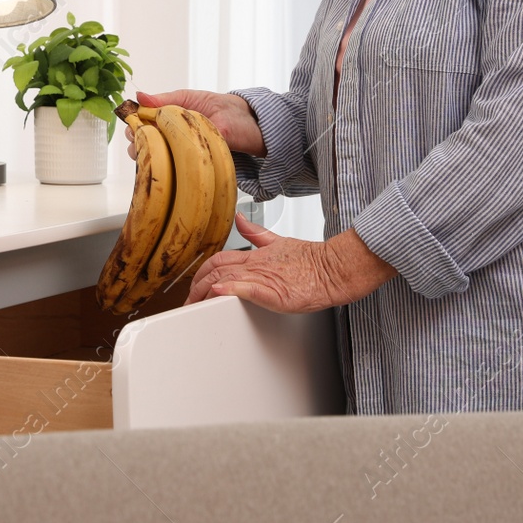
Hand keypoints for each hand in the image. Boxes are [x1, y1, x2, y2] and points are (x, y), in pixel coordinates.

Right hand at [122, 89, 266, 160]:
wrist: (259, 128)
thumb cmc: (230, 112)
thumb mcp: (196, 100)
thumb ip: (168, 100)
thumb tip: (140, 97)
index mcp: (171, 121)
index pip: (141, 127)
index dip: (135, 128)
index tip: (135, 128)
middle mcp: (175, 140)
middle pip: (144, 148)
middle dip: (140, 145)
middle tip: (144, 141)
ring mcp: (184, 156)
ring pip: (156, 163)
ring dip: (153, 158)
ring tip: (159, 151)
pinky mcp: (196, 170)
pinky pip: (177, 175)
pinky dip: (170, 171)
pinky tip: (172, 166)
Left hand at [185, 216, 396, 312]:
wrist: (335, 269)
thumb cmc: (312, 261)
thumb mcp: (279, 242)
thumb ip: (257, 233)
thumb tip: (240, 219)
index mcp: (256, 255)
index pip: (219, 259)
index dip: (201, 272)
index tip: (193, 286)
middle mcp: (256, 265)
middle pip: (215, 270)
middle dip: (196, 286)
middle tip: (187, 302)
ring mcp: (264, 277)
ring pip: (226, 279)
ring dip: (205, 292)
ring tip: (193, 303)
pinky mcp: (275, 292)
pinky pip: (248, 288)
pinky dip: (231, 289)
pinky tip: (218, 292)